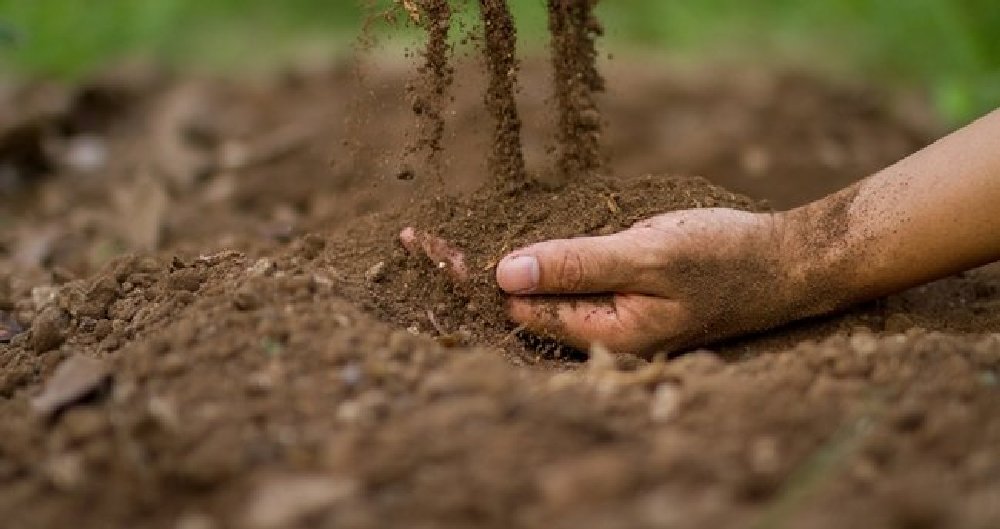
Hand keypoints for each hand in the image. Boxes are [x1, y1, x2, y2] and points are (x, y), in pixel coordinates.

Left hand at [403, 208, 807, 356]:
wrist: (781, 264)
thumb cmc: (721, 259)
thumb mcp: (646, 256)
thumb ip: (576, 265)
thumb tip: (504, 275)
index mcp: (603, 336)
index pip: (516, 307)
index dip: (469, 276)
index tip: (422, 246)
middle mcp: (599, 338)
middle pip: (517, 307)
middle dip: (468, 277)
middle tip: (415, 244)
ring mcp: (608, 321)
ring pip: (538, 297)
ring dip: (496, 270)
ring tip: (442, 250)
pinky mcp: (618, 302)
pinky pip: (564, 287)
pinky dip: (532, 265)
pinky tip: (507, 250)